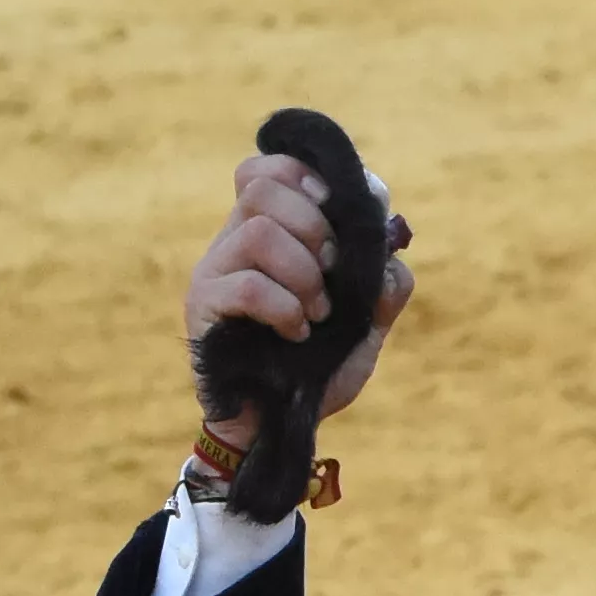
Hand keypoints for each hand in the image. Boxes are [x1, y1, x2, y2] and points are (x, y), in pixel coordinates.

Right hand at [181, 148, 416, 449]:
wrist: (279, 427)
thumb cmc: (315, 370)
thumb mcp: (365, 327)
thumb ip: (384, 287)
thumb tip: (392, 253)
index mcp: (268, 231)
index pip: (267, 168)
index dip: (304, 175)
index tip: (337, 210)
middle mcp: (233, 241)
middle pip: (263, 187)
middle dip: (316, 226)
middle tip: (334, 272)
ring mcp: (214, 270)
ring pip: (259, 231)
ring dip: (304, 272)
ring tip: (318, 312)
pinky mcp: (203, 306)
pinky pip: (248, 284)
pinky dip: (285, 307)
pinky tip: (297, 333)